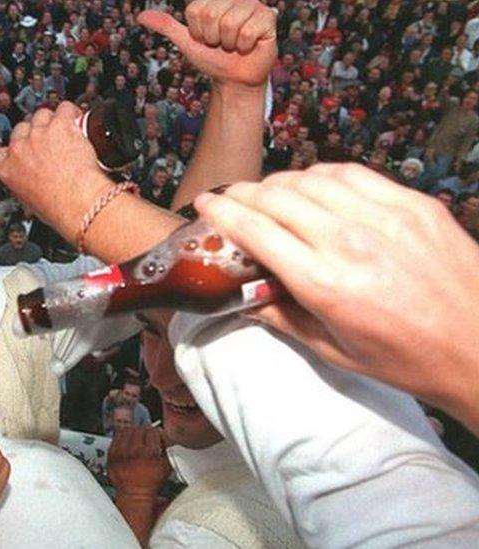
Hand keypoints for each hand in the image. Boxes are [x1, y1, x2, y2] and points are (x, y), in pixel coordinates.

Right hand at [0, 102, 109, 238]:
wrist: (78, 202)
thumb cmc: (58, 207)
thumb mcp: (30, 203)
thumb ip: (25, 187)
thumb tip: (33, 187)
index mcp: (7, 169)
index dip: (10, 150)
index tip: (19, 153)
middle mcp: (19, 148)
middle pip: (21, 129)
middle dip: (33, 134)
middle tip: (48, 145)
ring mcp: (39, 134)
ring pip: (41, 115)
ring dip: (51, 121)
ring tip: (64, 132)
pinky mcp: (60, 125)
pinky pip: (63, 108)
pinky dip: (70, 112)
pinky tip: (76, 119)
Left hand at [108, 426, 171, 497]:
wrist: (135, 495)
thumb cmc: (151, 483)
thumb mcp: (166, 466)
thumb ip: (167, 448)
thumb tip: (164, 434)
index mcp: (149, 455)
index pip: (152, 432)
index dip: (156, 431)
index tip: (156, 434)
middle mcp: (134, 453)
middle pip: (139, 429)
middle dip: (144, 431)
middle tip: (146, 434)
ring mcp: (121, 454)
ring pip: (126, 431)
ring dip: (132, 431)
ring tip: (136, 437)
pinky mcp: (111, 456)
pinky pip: (115, 438)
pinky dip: (121, 437)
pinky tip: (126, 441)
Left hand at [138, 0, 276, 88]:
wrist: (234, 79)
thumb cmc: (212, 58)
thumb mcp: (187, 42)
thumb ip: (167, 26)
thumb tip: (140, 16)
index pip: (196, 10)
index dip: (197, 31)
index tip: (206, 38)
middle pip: (211, 14)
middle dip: (212, 37)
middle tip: (221, 43)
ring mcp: (254, 5)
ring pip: (229, 23)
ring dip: (229, 43)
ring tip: (234, 45)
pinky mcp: (269, 18)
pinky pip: (247, 31)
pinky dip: (244, 46)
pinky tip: (248, 47)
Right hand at [194, 163, 478, 430]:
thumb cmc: (404, 358)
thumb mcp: (333, 351)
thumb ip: (282, 317)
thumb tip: (245, 294)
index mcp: (324, 283)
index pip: (256, 229)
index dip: (222, 211)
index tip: (204, 204)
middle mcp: (349, 241)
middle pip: (277, 196)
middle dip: (244, 193)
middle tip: (231, 198)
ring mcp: (385, 216)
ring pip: (312, 178)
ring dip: (281, 182)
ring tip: (270, 193)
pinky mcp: (413, 203)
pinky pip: (353, 174)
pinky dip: (323, 175)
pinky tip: (314, 185)